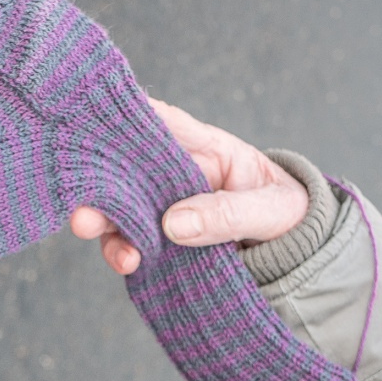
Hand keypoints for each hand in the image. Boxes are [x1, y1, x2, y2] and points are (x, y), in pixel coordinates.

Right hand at [69, 98, 308, 274]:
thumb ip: (227, 214)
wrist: (298, 253)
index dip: (124, 117)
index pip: (159, 121)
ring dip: (107, 225)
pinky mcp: (161, 240)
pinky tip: (129, 263)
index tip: (92, 121)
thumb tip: (172, 224)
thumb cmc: (288, 214)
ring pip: (121, 208)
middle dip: (99, 186)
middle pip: (126, 169)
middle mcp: (173, 175)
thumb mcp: (270, 210)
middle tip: (83, 212)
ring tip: (111, 246)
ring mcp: (163, 207)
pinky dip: (124, 253)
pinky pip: (132, 242)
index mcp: (204, 148)